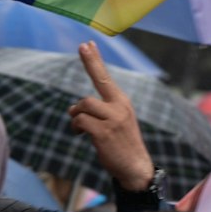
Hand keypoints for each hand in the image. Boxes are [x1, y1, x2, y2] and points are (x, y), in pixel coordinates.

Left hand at [68, 42, 154, 192]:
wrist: (135, 166)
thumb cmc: (121, 144)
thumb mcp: (116, 122)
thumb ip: (100, 111)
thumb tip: (75, 108)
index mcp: (122, 102)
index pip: (105, 77)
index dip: (95, 60)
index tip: (88, 44)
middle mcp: (120, 106)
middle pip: (99, 80)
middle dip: (90, 62)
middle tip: (83, 45)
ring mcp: (113, 119)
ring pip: (83, 104)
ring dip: (76, 114)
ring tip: (79, 125)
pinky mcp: (103, 132)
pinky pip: (80, 121)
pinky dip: (76, 127)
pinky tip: (80, 134)